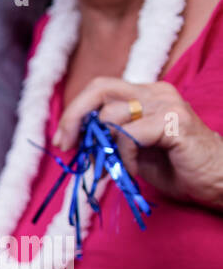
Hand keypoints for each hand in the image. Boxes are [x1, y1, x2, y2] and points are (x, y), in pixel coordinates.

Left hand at [53, 78, 222, 212]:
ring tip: (118, 168)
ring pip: (111, 116)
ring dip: (104, 148)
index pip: (99, 88)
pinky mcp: (173, 122)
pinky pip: (129, 136)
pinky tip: (133, 171)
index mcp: (144, 94)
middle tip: (67, 146)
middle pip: (100, 89)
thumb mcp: (132, 150)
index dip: (74, 112)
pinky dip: (125, 158)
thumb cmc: (176, 166)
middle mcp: (155, 92)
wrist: (215, 179)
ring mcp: (166, 104)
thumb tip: (76, 141)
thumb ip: (108, 139)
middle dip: (74, 117)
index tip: (62, 140)